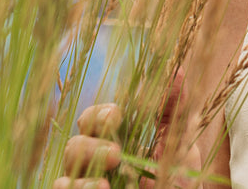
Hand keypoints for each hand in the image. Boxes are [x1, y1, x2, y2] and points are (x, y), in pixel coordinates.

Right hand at [55, 70, 201, 187]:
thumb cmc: (177, 175)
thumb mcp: (180, 143)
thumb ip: (175, 110)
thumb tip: (177, 71)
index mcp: (115, 139)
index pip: (93, 119)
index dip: (99, 115)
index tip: (116, 117)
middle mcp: (96, 160)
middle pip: (75, 144)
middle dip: (91, 145)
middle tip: (116, 154)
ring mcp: (88, 182)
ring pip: (67, 171)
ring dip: (82, 173)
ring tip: (104, 184)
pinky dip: (77, 188)